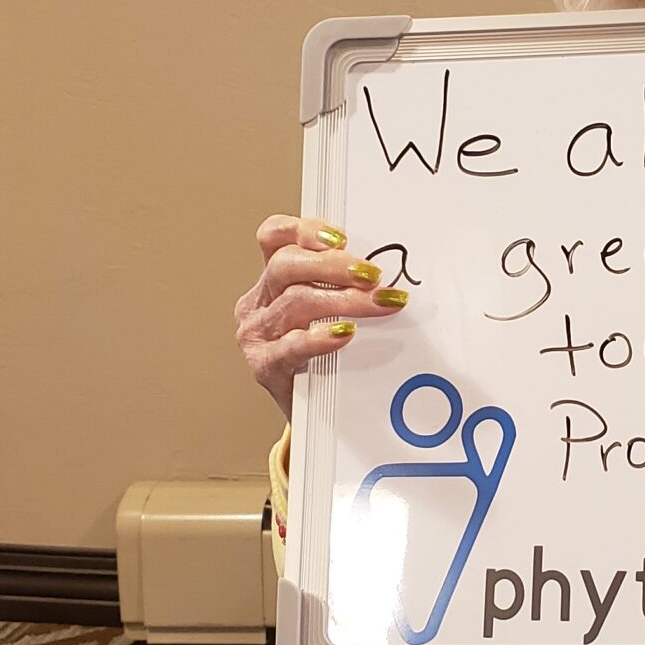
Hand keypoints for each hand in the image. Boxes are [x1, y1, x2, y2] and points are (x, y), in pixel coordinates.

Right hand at [236, 215, 409, 419]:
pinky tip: (345, 334)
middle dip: (334, 266)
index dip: (305, 229)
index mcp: (272, 279)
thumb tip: (387, 271)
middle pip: (286, 266)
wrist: (312, 415)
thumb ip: (345, 286)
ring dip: (344, 301)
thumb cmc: (326, 357)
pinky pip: (291, 346)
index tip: (341, 238)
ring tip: (379, 304)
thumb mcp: (329, 312)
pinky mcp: (263, 366)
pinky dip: (321, 338)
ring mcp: (256, 334)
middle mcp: (258, 301)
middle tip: (372, 275)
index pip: (275, 237)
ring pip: (296, 302)